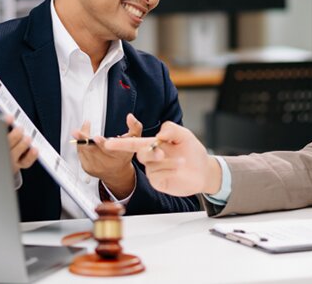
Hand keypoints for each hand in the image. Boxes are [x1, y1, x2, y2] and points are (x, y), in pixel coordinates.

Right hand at [0, 85, 37, 174]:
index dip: (2, 122)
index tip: (9, 117)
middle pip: (6, 143)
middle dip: (14, 135)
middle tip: (20, 129)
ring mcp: (8, 159)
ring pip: (15, 153)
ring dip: (22, 144)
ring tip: (26, 138)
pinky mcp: (18, 165)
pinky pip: (25, 162)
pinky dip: (31, 156)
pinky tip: (34, 148)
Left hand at [73, 114, 141, 197]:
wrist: (117, 173)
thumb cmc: (124, 155)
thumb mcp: (134, 141)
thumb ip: (135, 127)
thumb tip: (130, 117)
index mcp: (119, 156)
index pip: (110, 150)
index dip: (102, 143)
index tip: (97, 138)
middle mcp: (107, 163)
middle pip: (93, 151)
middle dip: (85, 140)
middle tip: (78, 132)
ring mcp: (96, 167)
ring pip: (85, 151)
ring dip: (80, 140)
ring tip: (78, 132)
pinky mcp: (87, 168)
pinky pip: (81, 155)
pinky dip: (80, 145)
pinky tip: (81, 138)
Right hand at [104, 121, 221, 196]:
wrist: (203, 169)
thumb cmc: (192, 151)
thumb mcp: (184, 135)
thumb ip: (171, 129)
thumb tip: (159, 133)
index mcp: (153, 143)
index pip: (133, 143)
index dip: (120, 143)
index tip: (107, 143)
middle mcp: (151, 158)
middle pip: (141, 153)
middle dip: (151, 152)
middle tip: (162, 152)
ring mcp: (154, 171)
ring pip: (152, 165)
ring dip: (167, 162)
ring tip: (182, 161)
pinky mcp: (159, 182)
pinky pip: (157, 176)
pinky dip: (169, 170)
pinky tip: (179, 169)